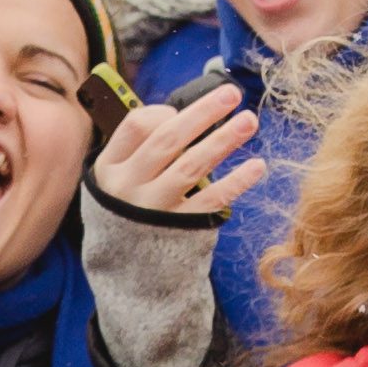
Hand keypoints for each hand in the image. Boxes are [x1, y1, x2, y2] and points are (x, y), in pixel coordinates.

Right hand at [87, 79, 265, 223]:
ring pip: (192, 167)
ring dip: (223, 141)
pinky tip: (257, 166)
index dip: (163, 112)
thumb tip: (182, 114)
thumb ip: (140, 150)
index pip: (136, 126)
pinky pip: (211, 201)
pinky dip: (236, 182)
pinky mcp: (180, 230)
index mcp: (110, 168)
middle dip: (202, 113)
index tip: (182, 109)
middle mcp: (129, 187)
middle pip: (168, 140)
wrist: (126, 273)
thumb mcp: (115, 180)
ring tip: (249, 121)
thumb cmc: (127, 211)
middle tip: (232, 94)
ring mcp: (155, 210)